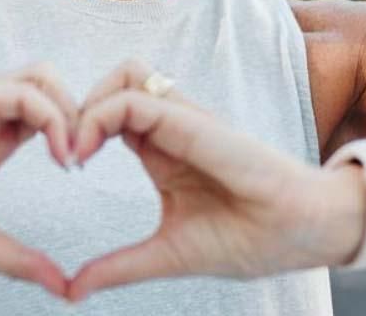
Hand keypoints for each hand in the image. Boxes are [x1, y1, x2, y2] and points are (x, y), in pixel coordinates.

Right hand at [0, 63, 80, 296]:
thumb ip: (16, 258)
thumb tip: (63, 288)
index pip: (50, 122)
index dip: (77, 140)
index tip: (82, 179)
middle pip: (54, 92)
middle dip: (84, 118)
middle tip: (88, 160)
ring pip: (43, 79)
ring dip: (71, 111)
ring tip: (74, 155)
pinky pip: (22, 91)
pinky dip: (51, 116)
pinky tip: (57, 152)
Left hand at [62, 60, 365, 301]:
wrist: (304, 234)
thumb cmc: (249, 240)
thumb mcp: (166, 255)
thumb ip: (119, 267)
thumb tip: (72, 291)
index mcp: (162, 152)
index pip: (109, 115)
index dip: (78, 130)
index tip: (64, 166)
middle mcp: (171, 129)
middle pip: (112, 84)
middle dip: (74, 108)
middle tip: (61, 153)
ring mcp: (184, 121)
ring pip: (123, 75)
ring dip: (88, 103)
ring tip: (74, 149)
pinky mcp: (193, 123)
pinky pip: (135, 98)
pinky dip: (100, 115)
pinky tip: (85, 152)